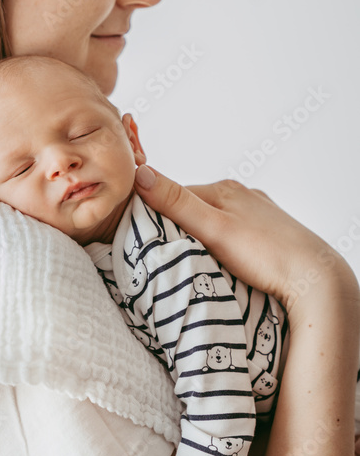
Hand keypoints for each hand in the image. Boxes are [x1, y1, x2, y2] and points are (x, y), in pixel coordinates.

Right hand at [133, 165, 358, 314]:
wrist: (317, 281)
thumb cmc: (266, 255)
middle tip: (166, 256)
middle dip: (178, 227)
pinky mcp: (271, 235)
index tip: (140, 238)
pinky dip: (223, 246)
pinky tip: (224, 263)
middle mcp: (242, 196)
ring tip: (194, 262)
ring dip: (201, 238)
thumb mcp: (213, 228)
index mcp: (225, 188)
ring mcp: (259, 216)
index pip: (175, 194)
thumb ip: (176, 203)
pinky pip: (235, 236)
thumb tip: (139, 173)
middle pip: (195, 209)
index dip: (155, 214)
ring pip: (215, 223)